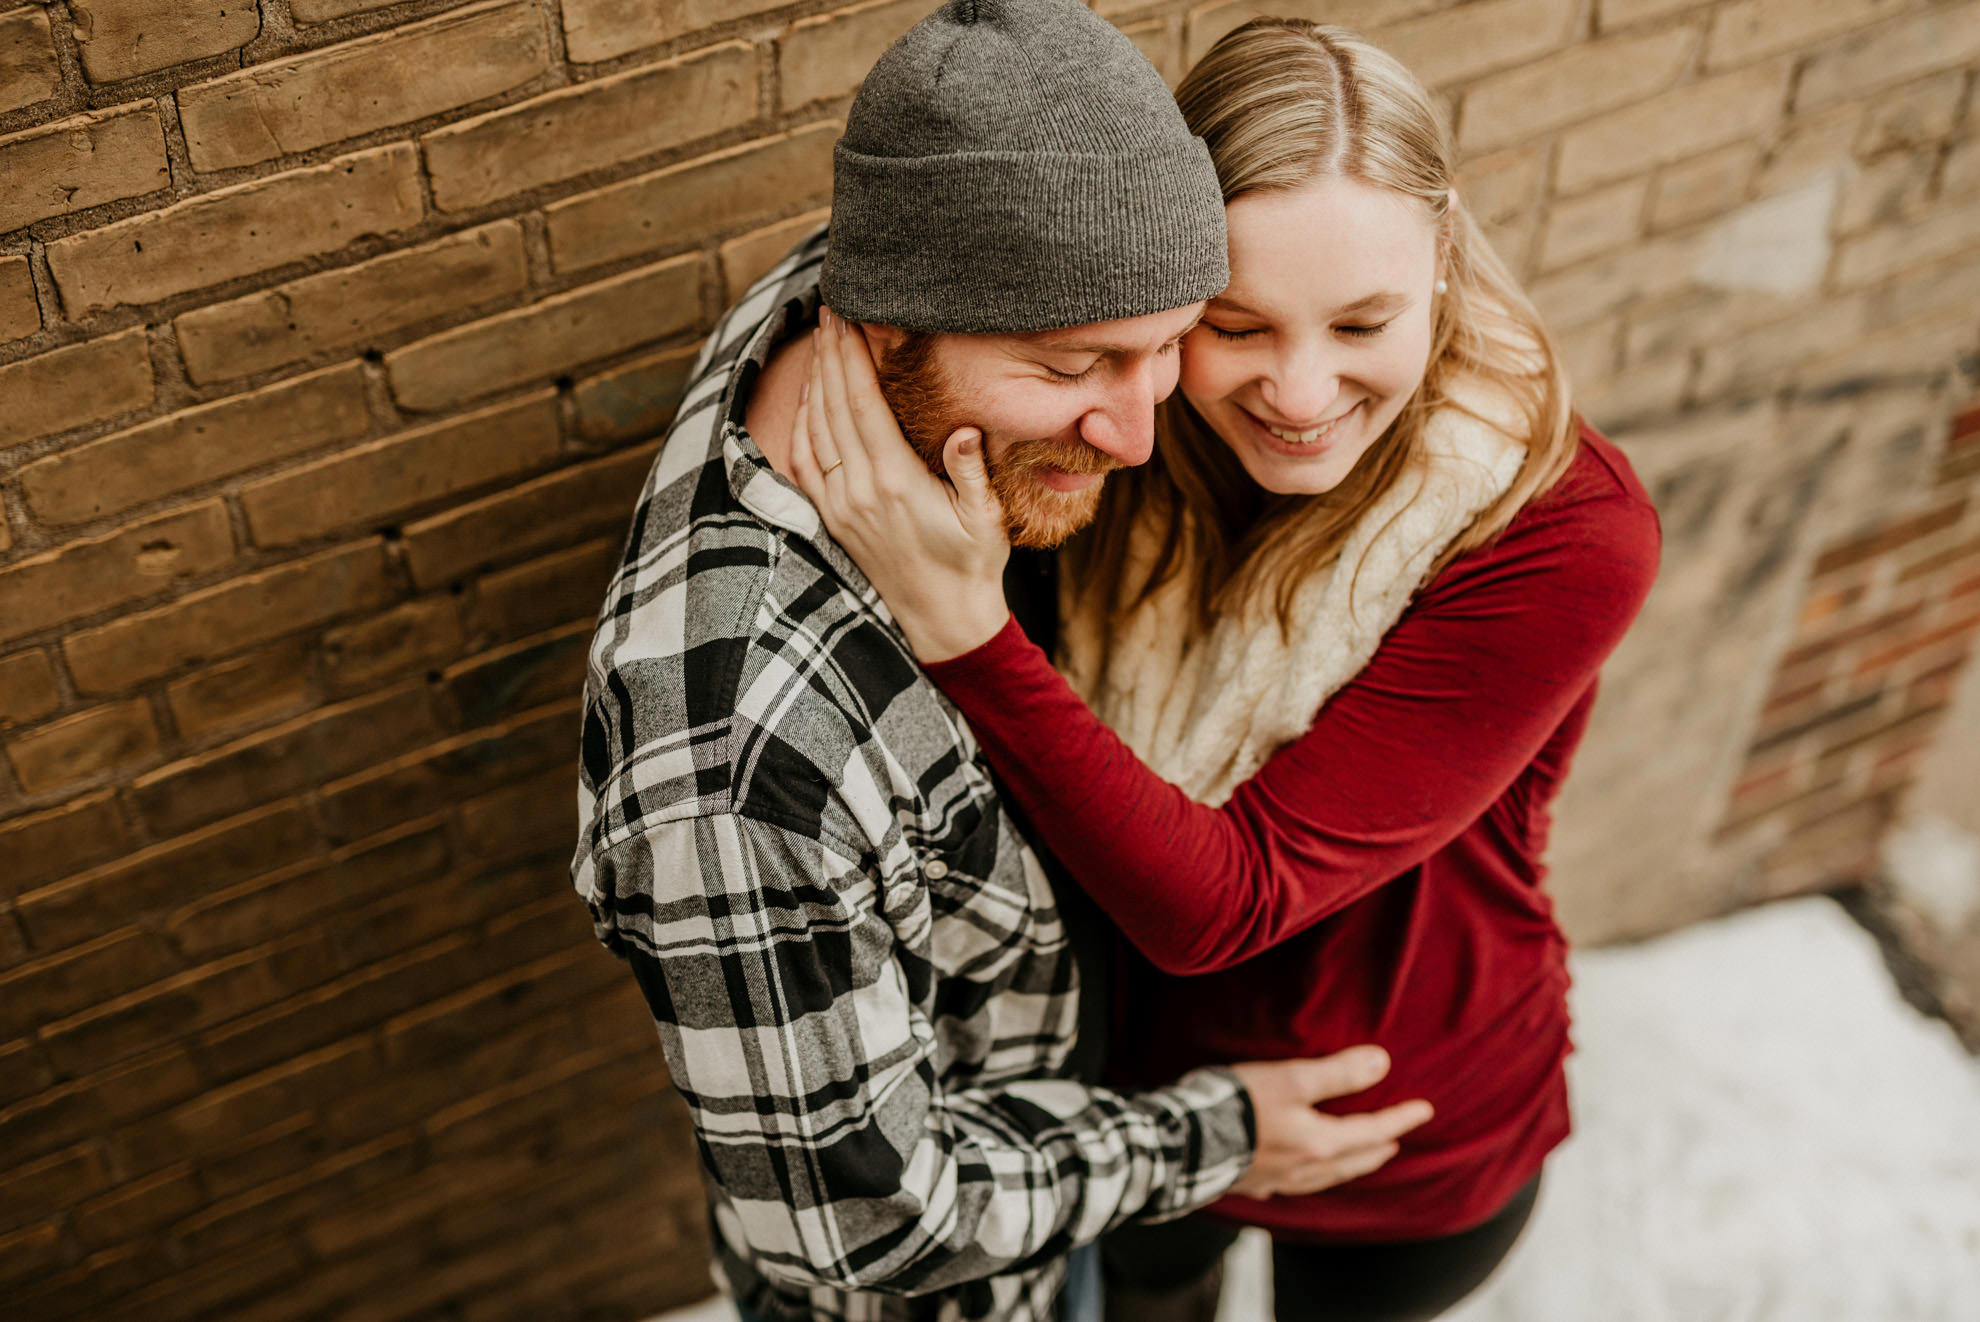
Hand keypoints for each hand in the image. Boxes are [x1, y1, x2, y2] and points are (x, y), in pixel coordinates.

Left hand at [787, 307, 1012, 661]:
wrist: (942, 620)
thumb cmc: (971, 565)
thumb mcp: (985, 519)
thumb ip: (970, 472)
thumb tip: (965, 430)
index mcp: (895, 483)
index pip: (862, 404)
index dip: (850, 357)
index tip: (845, 318)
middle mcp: (858, 491)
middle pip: (832, 406)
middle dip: (828, 354)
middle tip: (828, 311)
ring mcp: (839, 505)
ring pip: (813, 429)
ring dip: (813, 382)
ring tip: (820, 343)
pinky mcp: (831, 517)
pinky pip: (804, 460)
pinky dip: (802, 421)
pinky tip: (809, 398)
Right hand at [1225, 1046, 1433, 1199]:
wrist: (1182, 1144)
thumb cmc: (1238, 1105)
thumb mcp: (1291, 1079)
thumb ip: (1337, 1073)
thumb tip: (1382, 1063)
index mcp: (1319, 1145)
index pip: (1372, 1132)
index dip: (1400, 1119)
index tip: (1425, 1109)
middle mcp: (1304, 1169)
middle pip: (1353, 1161)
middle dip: (1378, 1149)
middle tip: (1395, 1140)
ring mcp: (1277, 1181)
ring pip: (1327, 1177)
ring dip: (1351, 1166)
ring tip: (1360, 1157)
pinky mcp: (1251, 1183)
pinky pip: (1296, 1184)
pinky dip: (1314, 1176)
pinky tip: (1301, 1173)